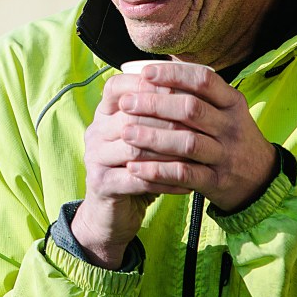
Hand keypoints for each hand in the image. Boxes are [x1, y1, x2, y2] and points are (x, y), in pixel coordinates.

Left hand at [73, 63, 275, 268]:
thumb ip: (199, 94)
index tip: (145, 73)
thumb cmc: (231, 138)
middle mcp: (231, 126)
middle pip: (191, 109)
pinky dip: (157, 171)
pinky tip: (134, 167)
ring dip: (153, 137)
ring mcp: (224, 155)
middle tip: (126, 103)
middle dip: (155, 104)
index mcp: (232, 103)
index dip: (173, 75)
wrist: (260, 179)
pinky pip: (184, 175)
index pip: (204, 81)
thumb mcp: (226, 111)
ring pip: (186, 143)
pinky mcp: (216, 181)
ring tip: (125, 133)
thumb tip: (155, 70)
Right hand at [73, 72, 192, 268]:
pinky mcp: (101, 184)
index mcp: (104, 112)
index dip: (149, 85)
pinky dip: (166, 180)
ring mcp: (95, 157)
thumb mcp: (143, 134)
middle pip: (131, 116)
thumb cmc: (137, 166)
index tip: (183, 89)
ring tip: (198, 153)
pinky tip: (189, 183)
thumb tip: (194, 84)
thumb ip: (158, 111)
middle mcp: (95, 131)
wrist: (111, 212)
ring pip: (136, 148)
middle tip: (201, 124)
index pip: (118, 86)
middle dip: (169, 119)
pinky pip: (139, 179)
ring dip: (170, 151)